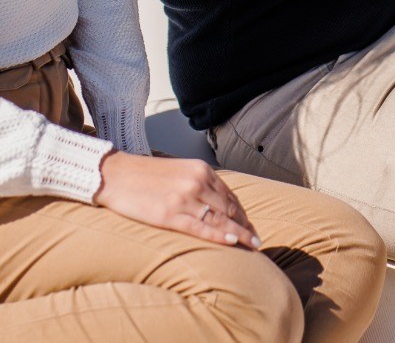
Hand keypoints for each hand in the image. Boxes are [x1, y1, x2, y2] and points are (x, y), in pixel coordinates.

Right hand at [94, 151, 261, 249]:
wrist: (115, 175)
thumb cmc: (145, 175)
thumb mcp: (178, 172)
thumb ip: (198, 183)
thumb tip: (216, 203)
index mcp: (200, 170)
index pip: (230, 195)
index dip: (243, 213)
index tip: (252, 226)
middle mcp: (197, 181)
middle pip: (230, 207)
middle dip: (245, 225)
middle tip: (257, 240)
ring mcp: (185, 198)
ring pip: (221, 218)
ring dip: (240, 233)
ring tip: (252, 246)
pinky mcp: (170, 214)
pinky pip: (202, 227)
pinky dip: (221, 235)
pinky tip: (234, 242)